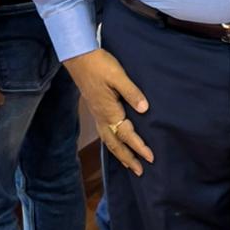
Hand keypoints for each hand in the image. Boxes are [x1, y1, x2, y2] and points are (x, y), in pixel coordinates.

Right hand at [65, 48, 153, 174]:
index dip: (139, 147)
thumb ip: (132, 92)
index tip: (150, 158)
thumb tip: (144, 109)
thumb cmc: (100, 65)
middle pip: (115, 145)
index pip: (127, 134)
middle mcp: (102, 117)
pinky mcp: (95, 110)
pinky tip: (115, 143)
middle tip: (140, 171)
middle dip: (128, 158)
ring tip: (129, 164)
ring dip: (119, 154)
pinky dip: (112, 144)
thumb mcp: (118, 76)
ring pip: (108, 141)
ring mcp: (97, 115)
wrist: (79, 58)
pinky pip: (104, 134)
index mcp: (109, 111)